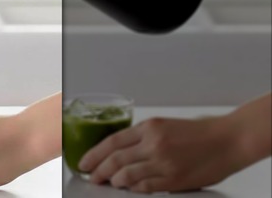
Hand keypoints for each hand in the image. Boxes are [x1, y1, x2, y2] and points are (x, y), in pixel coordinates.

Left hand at [78, 117, 240, 193]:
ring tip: (110, 183)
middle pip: (115, 160)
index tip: (85, 162)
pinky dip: (134, 188)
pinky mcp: (174, 179)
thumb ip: (143, 137)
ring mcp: (163, 163)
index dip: (94, 154)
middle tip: (92, 176)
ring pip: (127, 175)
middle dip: (99, 170)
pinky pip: (146, 187)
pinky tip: (130, 188)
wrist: (228, 140)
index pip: (112, 142)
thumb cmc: (198, 133)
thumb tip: (120, 152)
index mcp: (149, 127)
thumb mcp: (164, 126)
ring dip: (115, 181)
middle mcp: (153, 144)